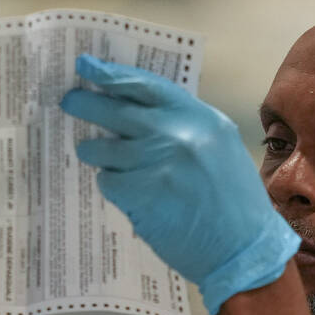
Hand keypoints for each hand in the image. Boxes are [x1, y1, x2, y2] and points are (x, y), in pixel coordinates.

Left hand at [61, 55, 299, 314]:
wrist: (244, 248)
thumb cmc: (234, 203)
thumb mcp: (219, 148)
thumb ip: (185, 127)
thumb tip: (139, 115)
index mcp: (200, 118)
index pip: (147, 85)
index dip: (113, 74)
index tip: (87, 66)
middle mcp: (177, 133)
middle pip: (116, 110)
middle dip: (86, 104)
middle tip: (70, 102)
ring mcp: (156, 162)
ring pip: (104, 149)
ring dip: (96, 153)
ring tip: (101, 159)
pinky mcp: (140, 193)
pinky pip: (109, 182)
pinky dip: (114, 187)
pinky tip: (132, 196)